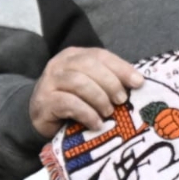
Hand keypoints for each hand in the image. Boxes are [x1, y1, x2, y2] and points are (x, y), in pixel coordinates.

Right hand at [29, 46, 144, 140]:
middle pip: (89, 65)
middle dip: (110, 83)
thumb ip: (108, 81)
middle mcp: (60, 64)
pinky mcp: (44, 102)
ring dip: (99, 98)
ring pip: (78, 82)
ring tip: (108, 113)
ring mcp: (49, 82)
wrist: (40, 118)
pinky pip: (68, 103)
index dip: (121, 68)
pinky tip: (96, 123)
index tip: (138, 82)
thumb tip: (138, 84)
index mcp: (74, 55)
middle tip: (121, 100)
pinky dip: (86, 113)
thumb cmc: (72, 101)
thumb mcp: (91, 86)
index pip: (100, 55)